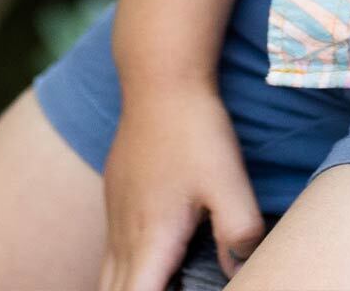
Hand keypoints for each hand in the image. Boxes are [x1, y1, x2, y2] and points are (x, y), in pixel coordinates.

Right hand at [98, 80, 264, 290]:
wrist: (160, 80)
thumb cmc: (195, 132)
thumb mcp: (228, 181)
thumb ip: (239, 231)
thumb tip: (242, 268)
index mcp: (150, 243)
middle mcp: (123, 238)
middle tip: (174, 286)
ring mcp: (114, 218)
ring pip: (108, 279)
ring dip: (130, 290)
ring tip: (164, 279)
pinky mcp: (115, 199)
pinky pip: (111, 253)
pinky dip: (126, 272)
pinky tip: (154, 260)